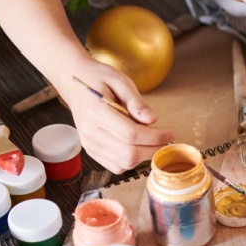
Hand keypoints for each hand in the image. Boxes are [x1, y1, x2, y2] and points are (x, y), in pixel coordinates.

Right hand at [57, 62, 174, 172]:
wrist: (74, 83)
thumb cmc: (99, 79)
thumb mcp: (120, 81)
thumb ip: (136, 101)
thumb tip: (152, 120)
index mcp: (96, 112)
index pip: (131, 134)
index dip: (155, 137)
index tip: (170, 133)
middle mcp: (90, 132)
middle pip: (128, 154)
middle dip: (153, 150)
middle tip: (167, 140)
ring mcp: (89, 144)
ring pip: (124, 163)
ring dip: (144, 156)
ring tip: (152, 140)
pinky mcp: (91, 151)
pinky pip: (116, 166)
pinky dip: (132, 161)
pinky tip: (138, 146)